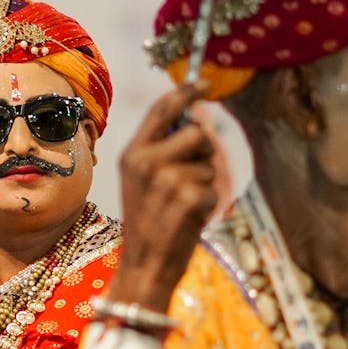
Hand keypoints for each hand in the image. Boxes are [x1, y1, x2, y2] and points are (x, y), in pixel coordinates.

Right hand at [109, 83, 218, 312]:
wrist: (144, 265)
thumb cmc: (147, 224)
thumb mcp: (140, 182)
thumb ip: (160, 151)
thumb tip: (195, 123)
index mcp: (132, 154)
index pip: (161, 109)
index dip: (186, 92)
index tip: (203, 84)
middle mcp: (146, 162)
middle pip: (196, 132)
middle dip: (204, 151)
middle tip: (190, 178)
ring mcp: (167, 179)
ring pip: (210, 162)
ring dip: (207, 182)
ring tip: (184, 204)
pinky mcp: (188, 197)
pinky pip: (215, 187)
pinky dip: (210, 203)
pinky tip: (191, 218)